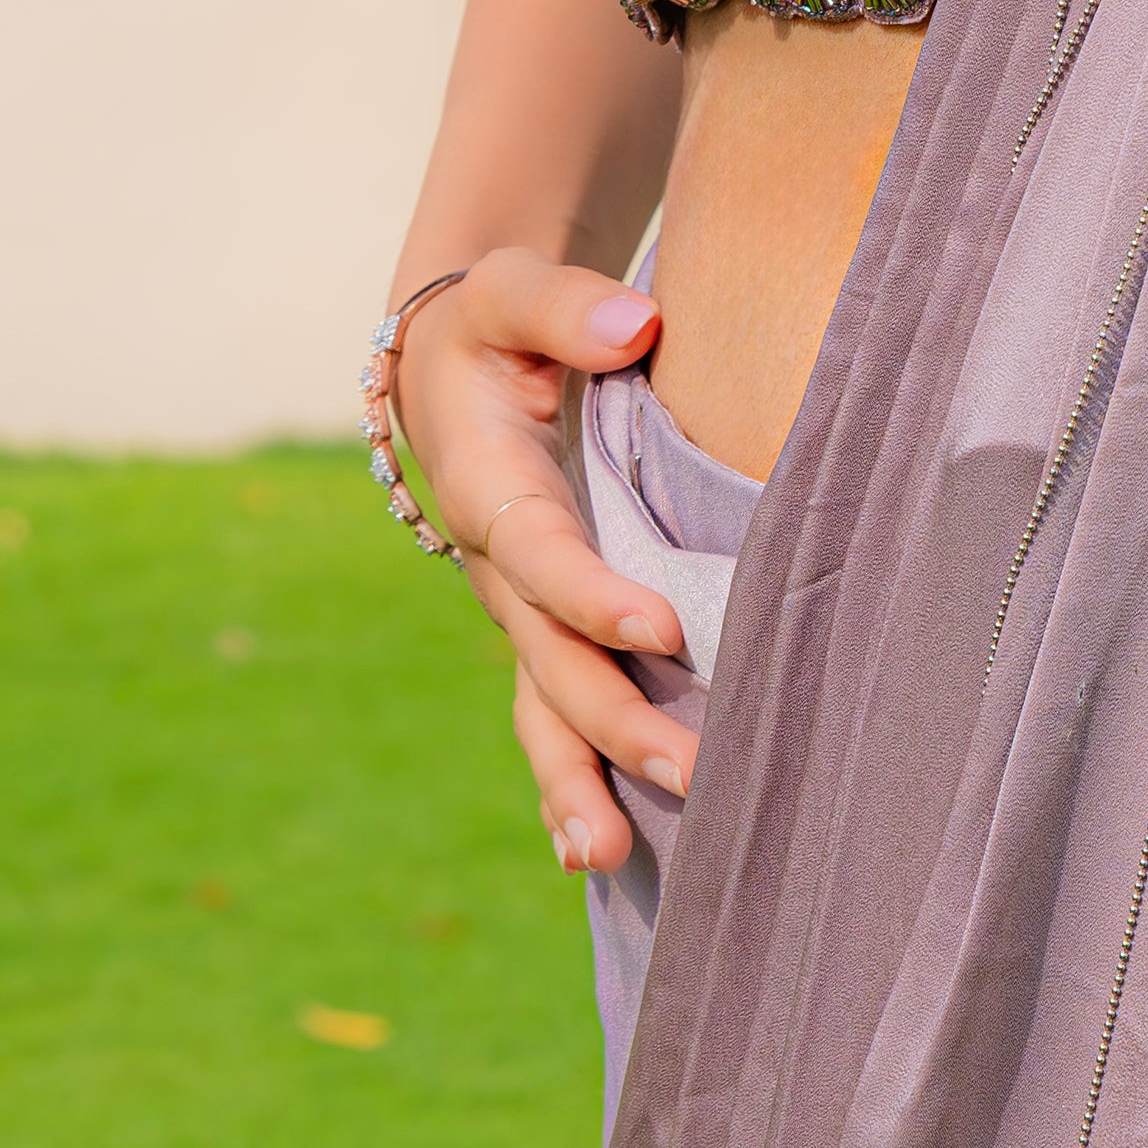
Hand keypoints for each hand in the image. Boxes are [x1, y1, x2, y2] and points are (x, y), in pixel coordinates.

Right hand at [393, 249, 694, 877]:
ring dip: (576, 781)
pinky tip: (593, 851)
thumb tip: (636, 328)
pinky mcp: (541, 625)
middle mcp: (497, 565)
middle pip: (549, 659)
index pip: (542, 556)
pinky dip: (565, 779)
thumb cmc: (495, 321)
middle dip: (613, 721)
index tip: (661, 628)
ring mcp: (516, 607)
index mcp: (489, 488)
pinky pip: (549, 711)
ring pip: (541, 708)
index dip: (593, 596)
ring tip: (608, 857)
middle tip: (692, 770)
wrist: (455, 360)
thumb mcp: (513, 290)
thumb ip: (568, 307)